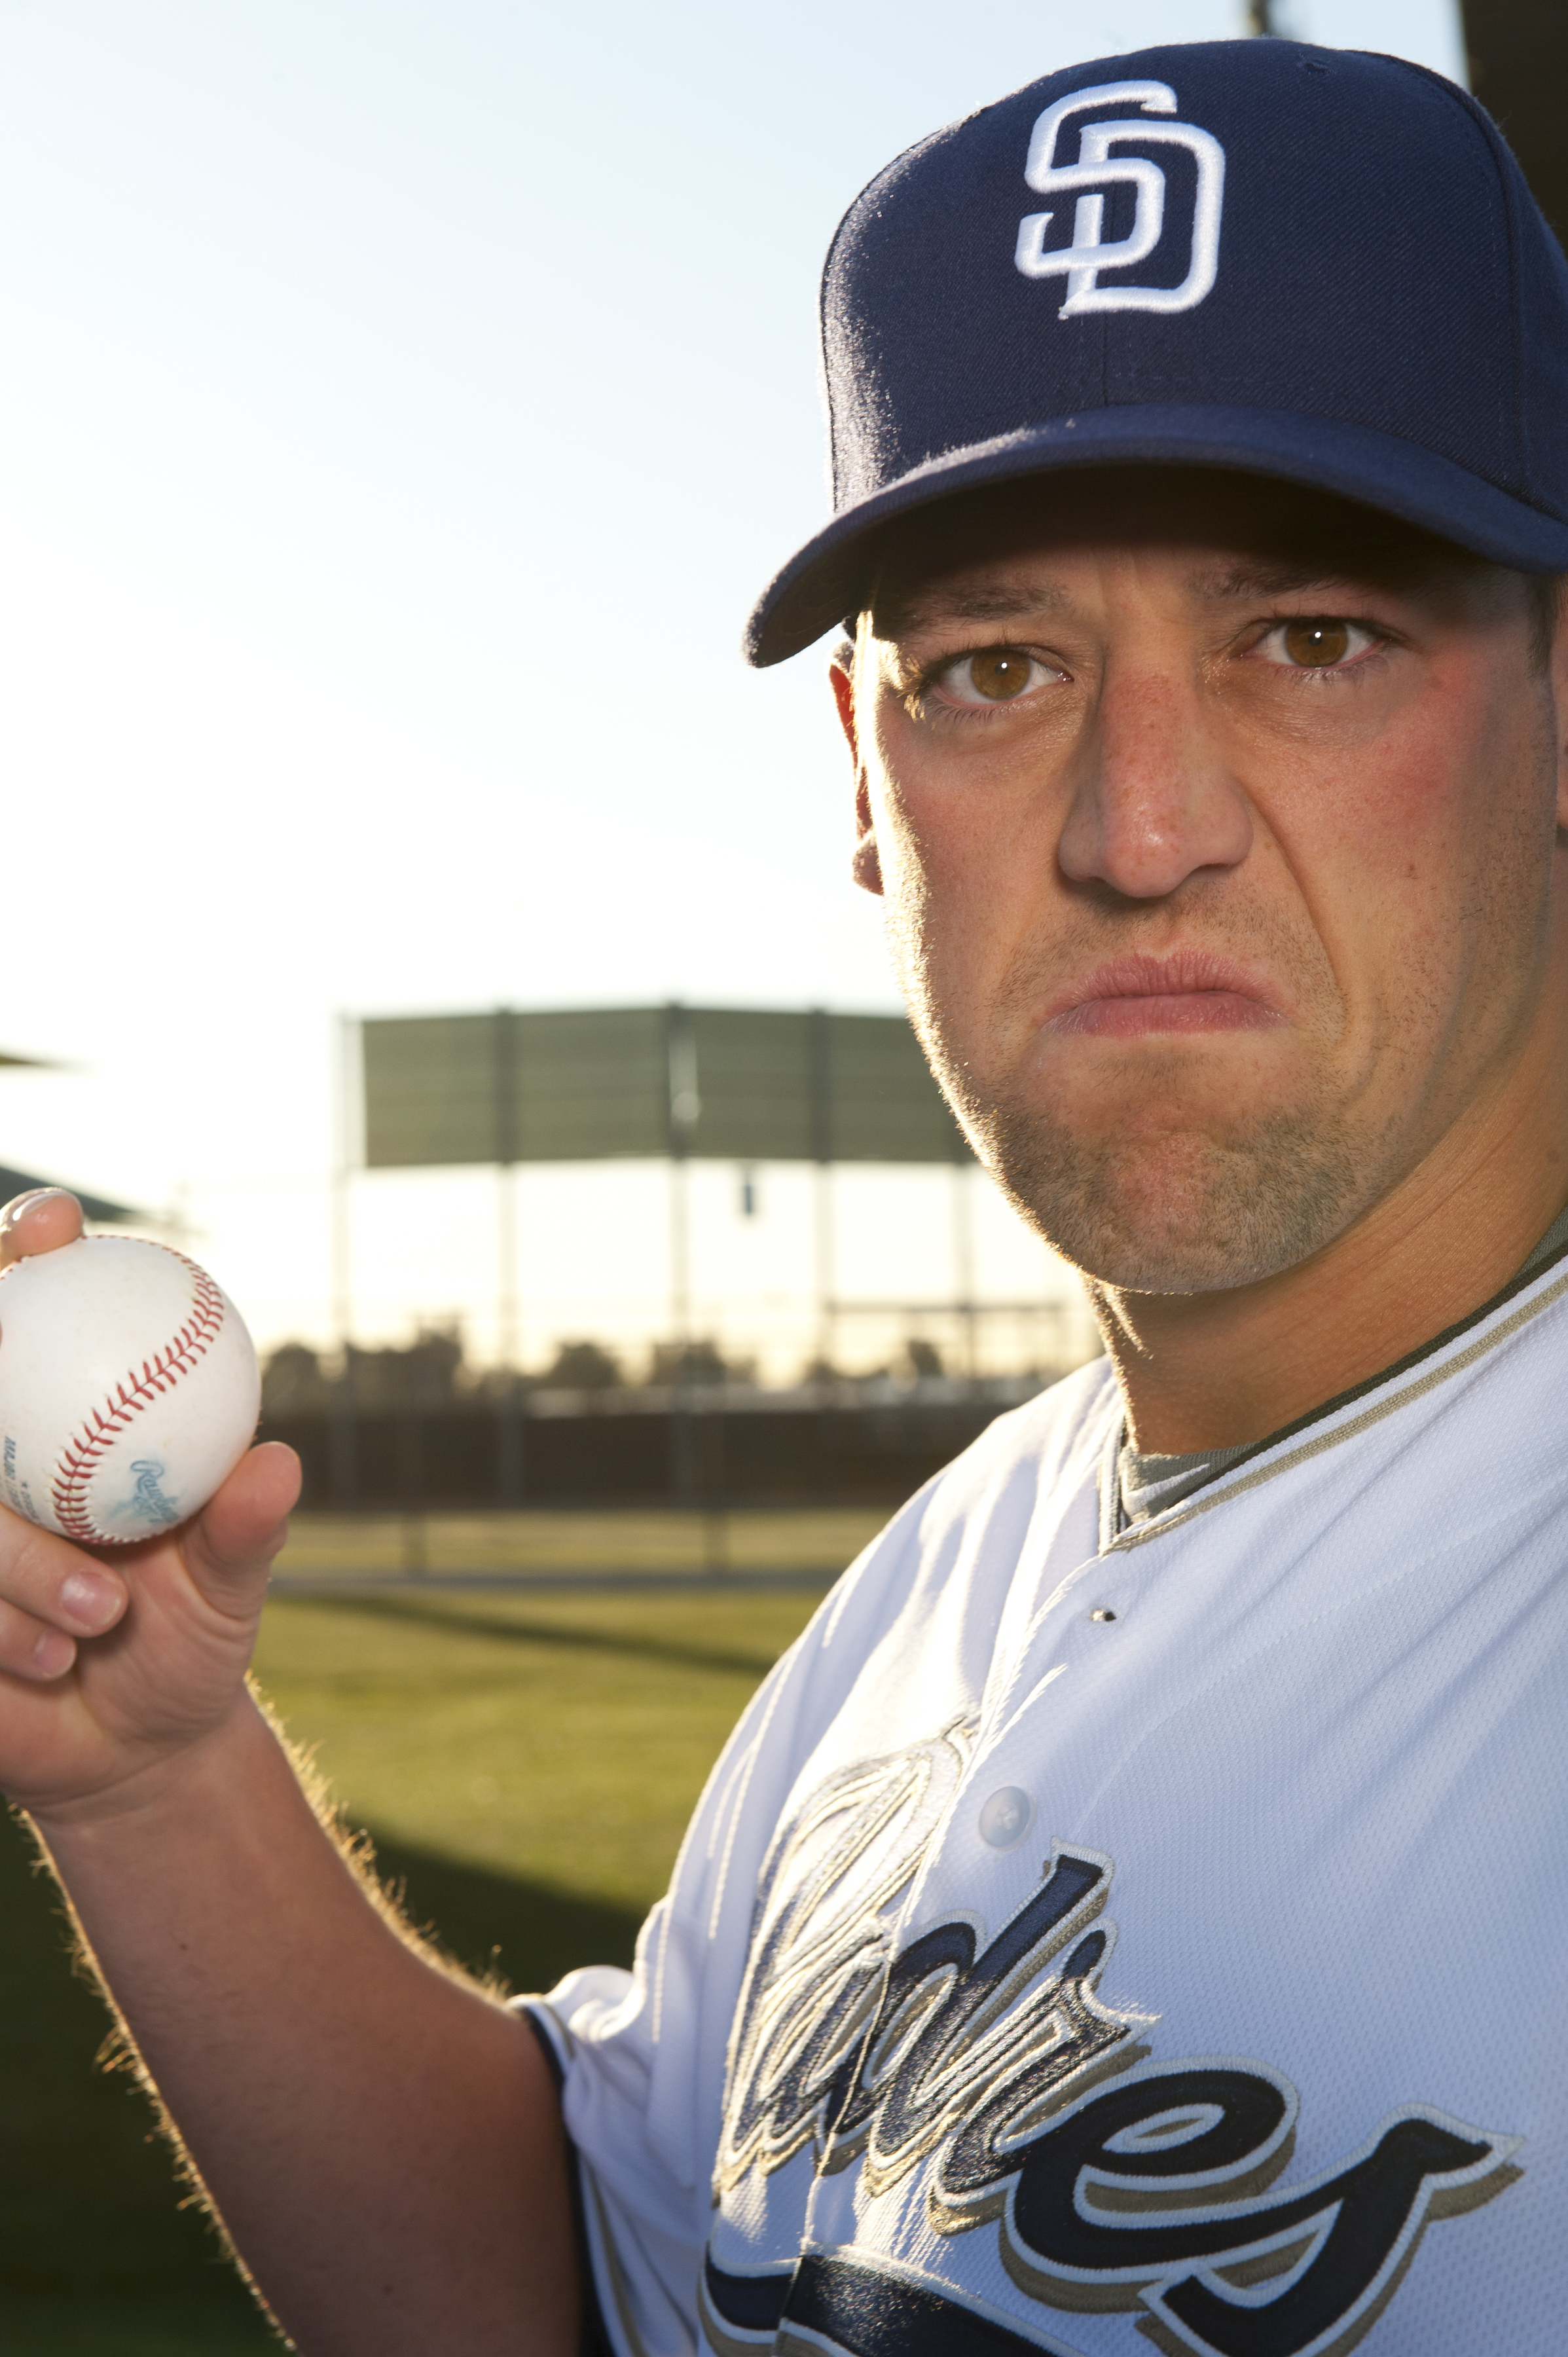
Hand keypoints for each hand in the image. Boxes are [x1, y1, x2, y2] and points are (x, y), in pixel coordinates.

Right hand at [0, 1190, 300, 1820]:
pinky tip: (44, 1660)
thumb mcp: (229, 1584)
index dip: (19, 1246)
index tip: (51, 1225)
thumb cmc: (189, 1636)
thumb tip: (279, 1463)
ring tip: (100, 1617)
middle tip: (23, 1418)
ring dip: (21, 1561)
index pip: (26, 1307)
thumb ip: (244, 1527)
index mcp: (62, 1423)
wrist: (137, 1747)